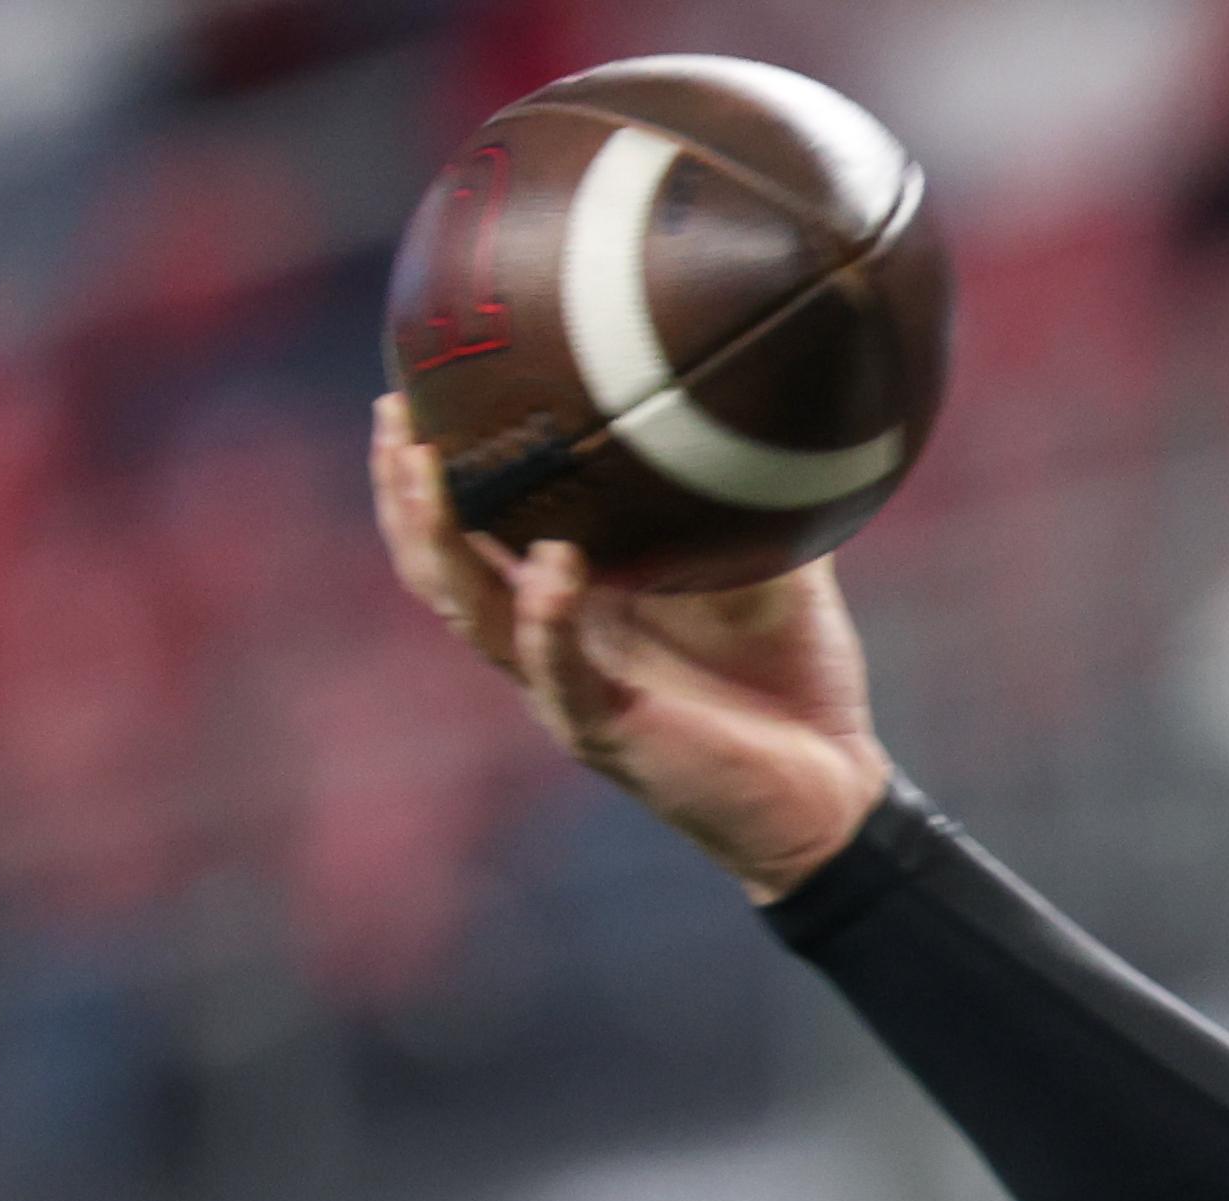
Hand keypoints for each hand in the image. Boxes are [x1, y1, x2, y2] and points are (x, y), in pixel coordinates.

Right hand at [367, 394, 887, 898]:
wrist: (834, 789)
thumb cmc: (795, 681)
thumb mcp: (778, 570)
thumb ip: (760, 498)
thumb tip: (772, 405)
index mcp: (578, 598)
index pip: (478, 528)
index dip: (438, 467)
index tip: (421, 382)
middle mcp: (554, 639)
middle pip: (441, 564)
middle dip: (405, 490)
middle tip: (394, 410)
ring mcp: (567, 686)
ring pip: (473, 612)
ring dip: (441, 541)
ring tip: (426, 469)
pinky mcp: (604, 730)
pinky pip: (559, 671)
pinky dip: (549, 620)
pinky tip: (552, 568)